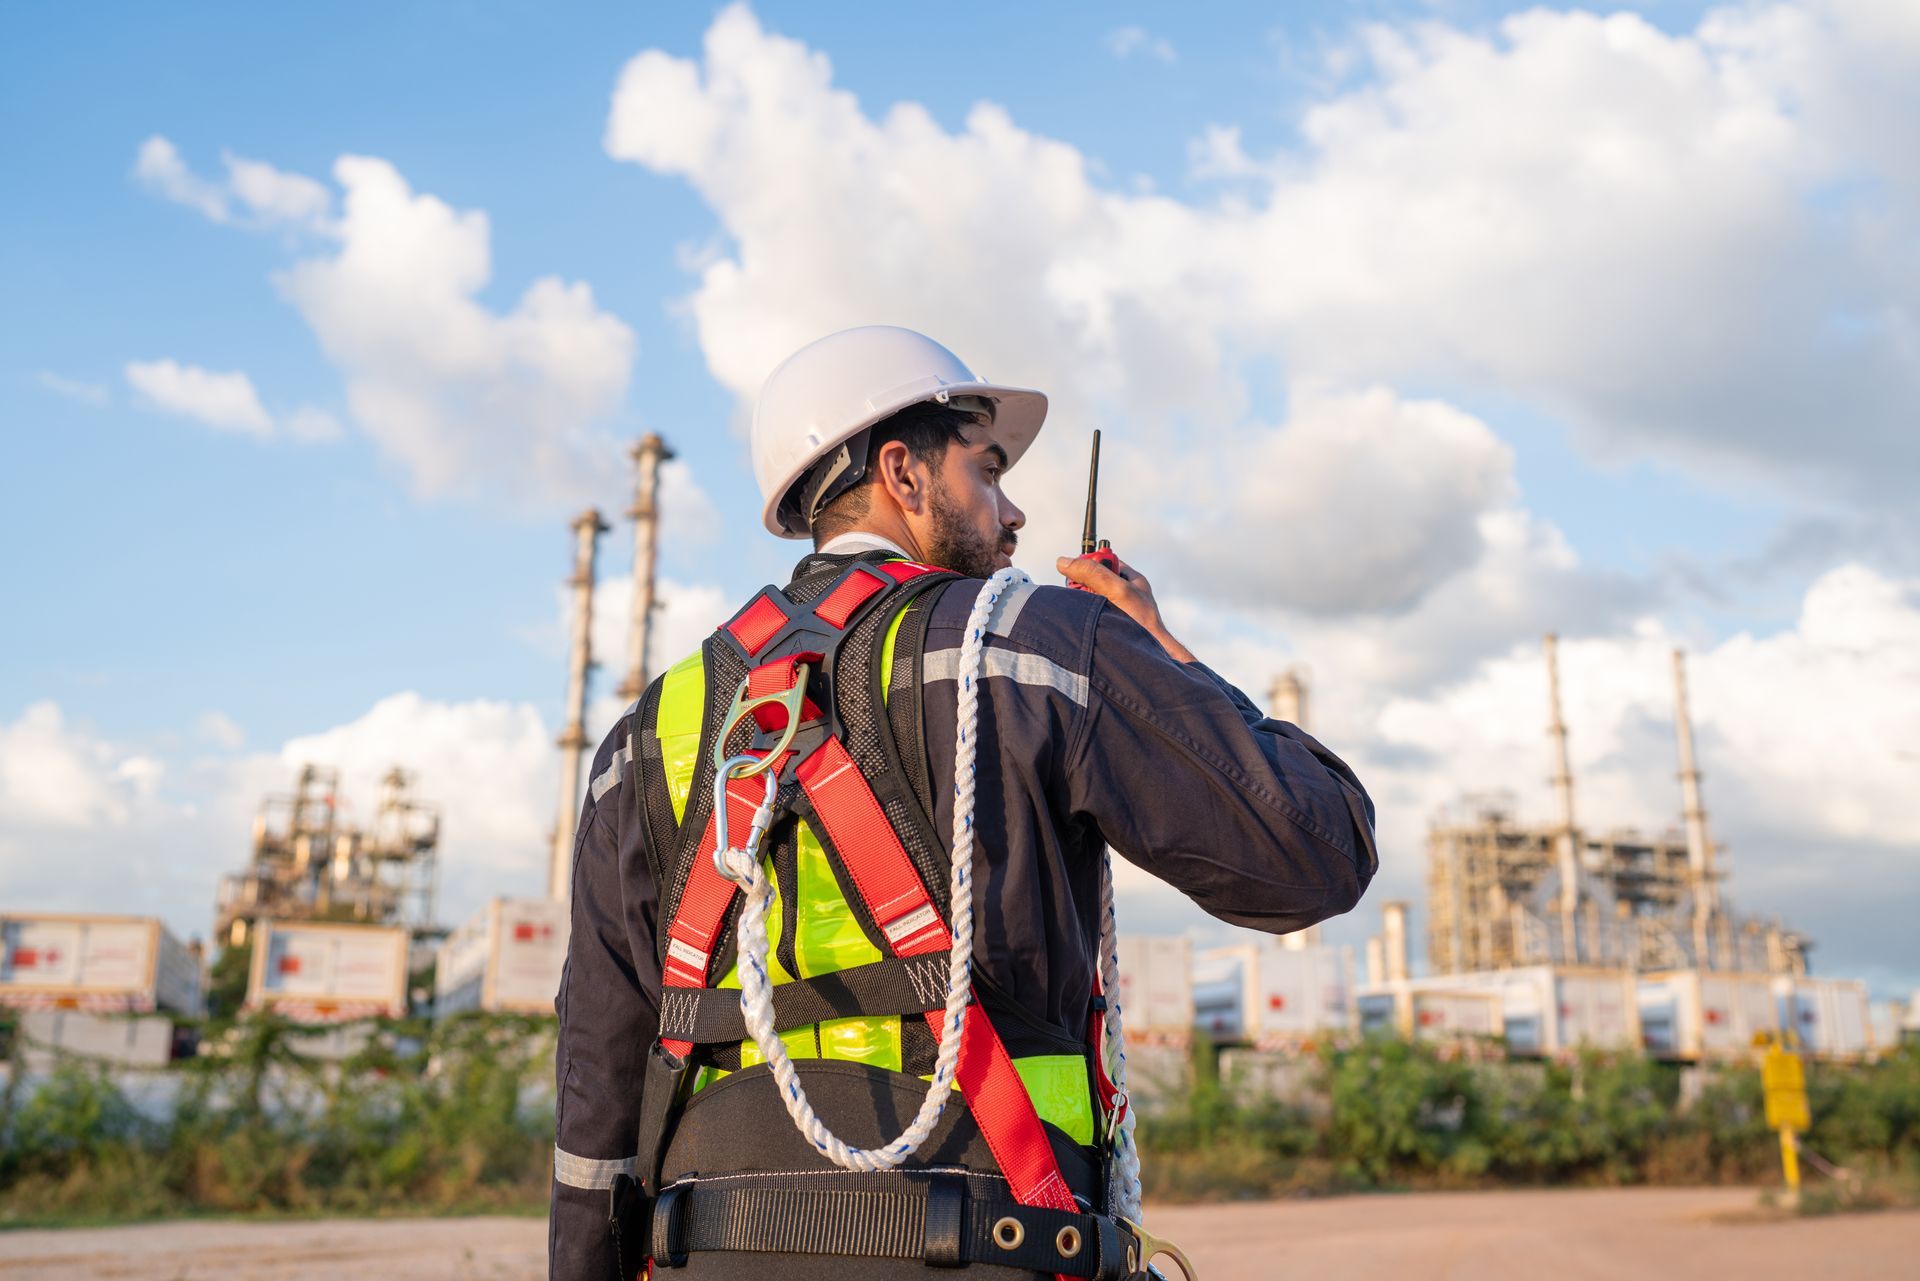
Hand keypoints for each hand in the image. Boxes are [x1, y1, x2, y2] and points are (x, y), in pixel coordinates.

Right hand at [1056, 554, 1196, 662]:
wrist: (1148, 660)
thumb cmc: (1142, 624)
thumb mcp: (1117, 590)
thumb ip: (1094, 573)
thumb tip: (1064, 562)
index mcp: (1131, 580)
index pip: (1105, 562)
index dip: (1090, 565)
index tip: (1079, 574)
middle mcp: (1123, 595)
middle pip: (1092, 582)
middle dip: (1081, 588)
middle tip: (1081, 597)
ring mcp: (1116, 612)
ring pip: (1088, 601)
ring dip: (1082, 607)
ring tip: (1086, 616)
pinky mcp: (1108, 628)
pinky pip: (1088, 618)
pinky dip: (1083, 621)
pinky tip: (1085, 627)